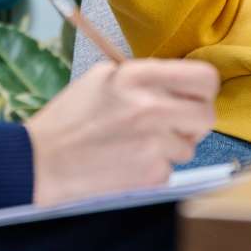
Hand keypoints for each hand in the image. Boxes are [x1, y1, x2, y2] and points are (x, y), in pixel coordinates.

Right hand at [23, 59, 218, 205]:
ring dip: (170, 147)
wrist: (43, 161)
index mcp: (138, 77)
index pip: (204, 77)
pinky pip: (170, 169)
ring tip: (137, 144)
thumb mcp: (102, 78)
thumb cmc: (70, 118)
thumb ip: (142, 76)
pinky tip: (128, 161)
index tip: (194, 96)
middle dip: (194, 121)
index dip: (204, 89)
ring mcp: (153, 143)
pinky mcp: (151, 174)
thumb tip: (176, 83)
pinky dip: (154, 168)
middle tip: (173, 124)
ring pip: (189, 147)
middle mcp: (151, 107)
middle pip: (207, 115)